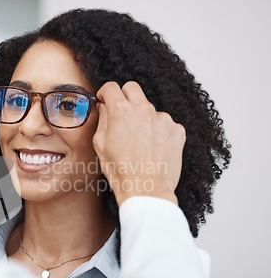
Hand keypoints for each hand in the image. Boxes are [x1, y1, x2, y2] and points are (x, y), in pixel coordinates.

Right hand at [93, 81, 185, 205]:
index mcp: (121, 112)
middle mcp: (143, 110)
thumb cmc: (121, 170)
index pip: (112, 87)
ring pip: (149, 108)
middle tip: (120, 112)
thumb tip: (106, 108)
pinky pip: (164, 123)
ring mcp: (163, 119)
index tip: (105, 99)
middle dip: (124, 96)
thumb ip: (103, 120)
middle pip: (132, 88)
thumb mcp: (101, 144)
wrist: (146, 190)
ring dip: (142, 117)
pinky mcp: (176, 130)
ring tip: (139, 140)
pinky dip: (157, 131)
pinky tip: (152, 147)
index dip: (105, 93)